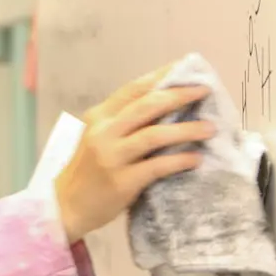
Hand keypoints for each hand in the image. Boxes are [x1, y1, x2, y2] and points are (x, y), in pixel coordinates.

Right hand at [55, 65, 214, 241]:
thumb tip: (166, 105)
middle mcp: (103, 132)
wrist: (65, 206)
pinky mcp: (122, 181)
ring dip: (187, 130)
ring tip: (210, 128)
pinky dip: (179, 160)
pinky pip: (157, 166)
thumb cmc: (87, 170)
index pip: (133, 89)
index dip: (161, 76)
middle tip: (204, 90)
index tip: (186, 68)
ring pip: (155, 135)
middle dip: (179, 95)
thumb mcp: (98, 137)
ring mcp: (112, 157)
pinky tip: (195, 159)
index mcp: (99, 116)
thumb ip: (123, 122)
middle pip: (147, 105)